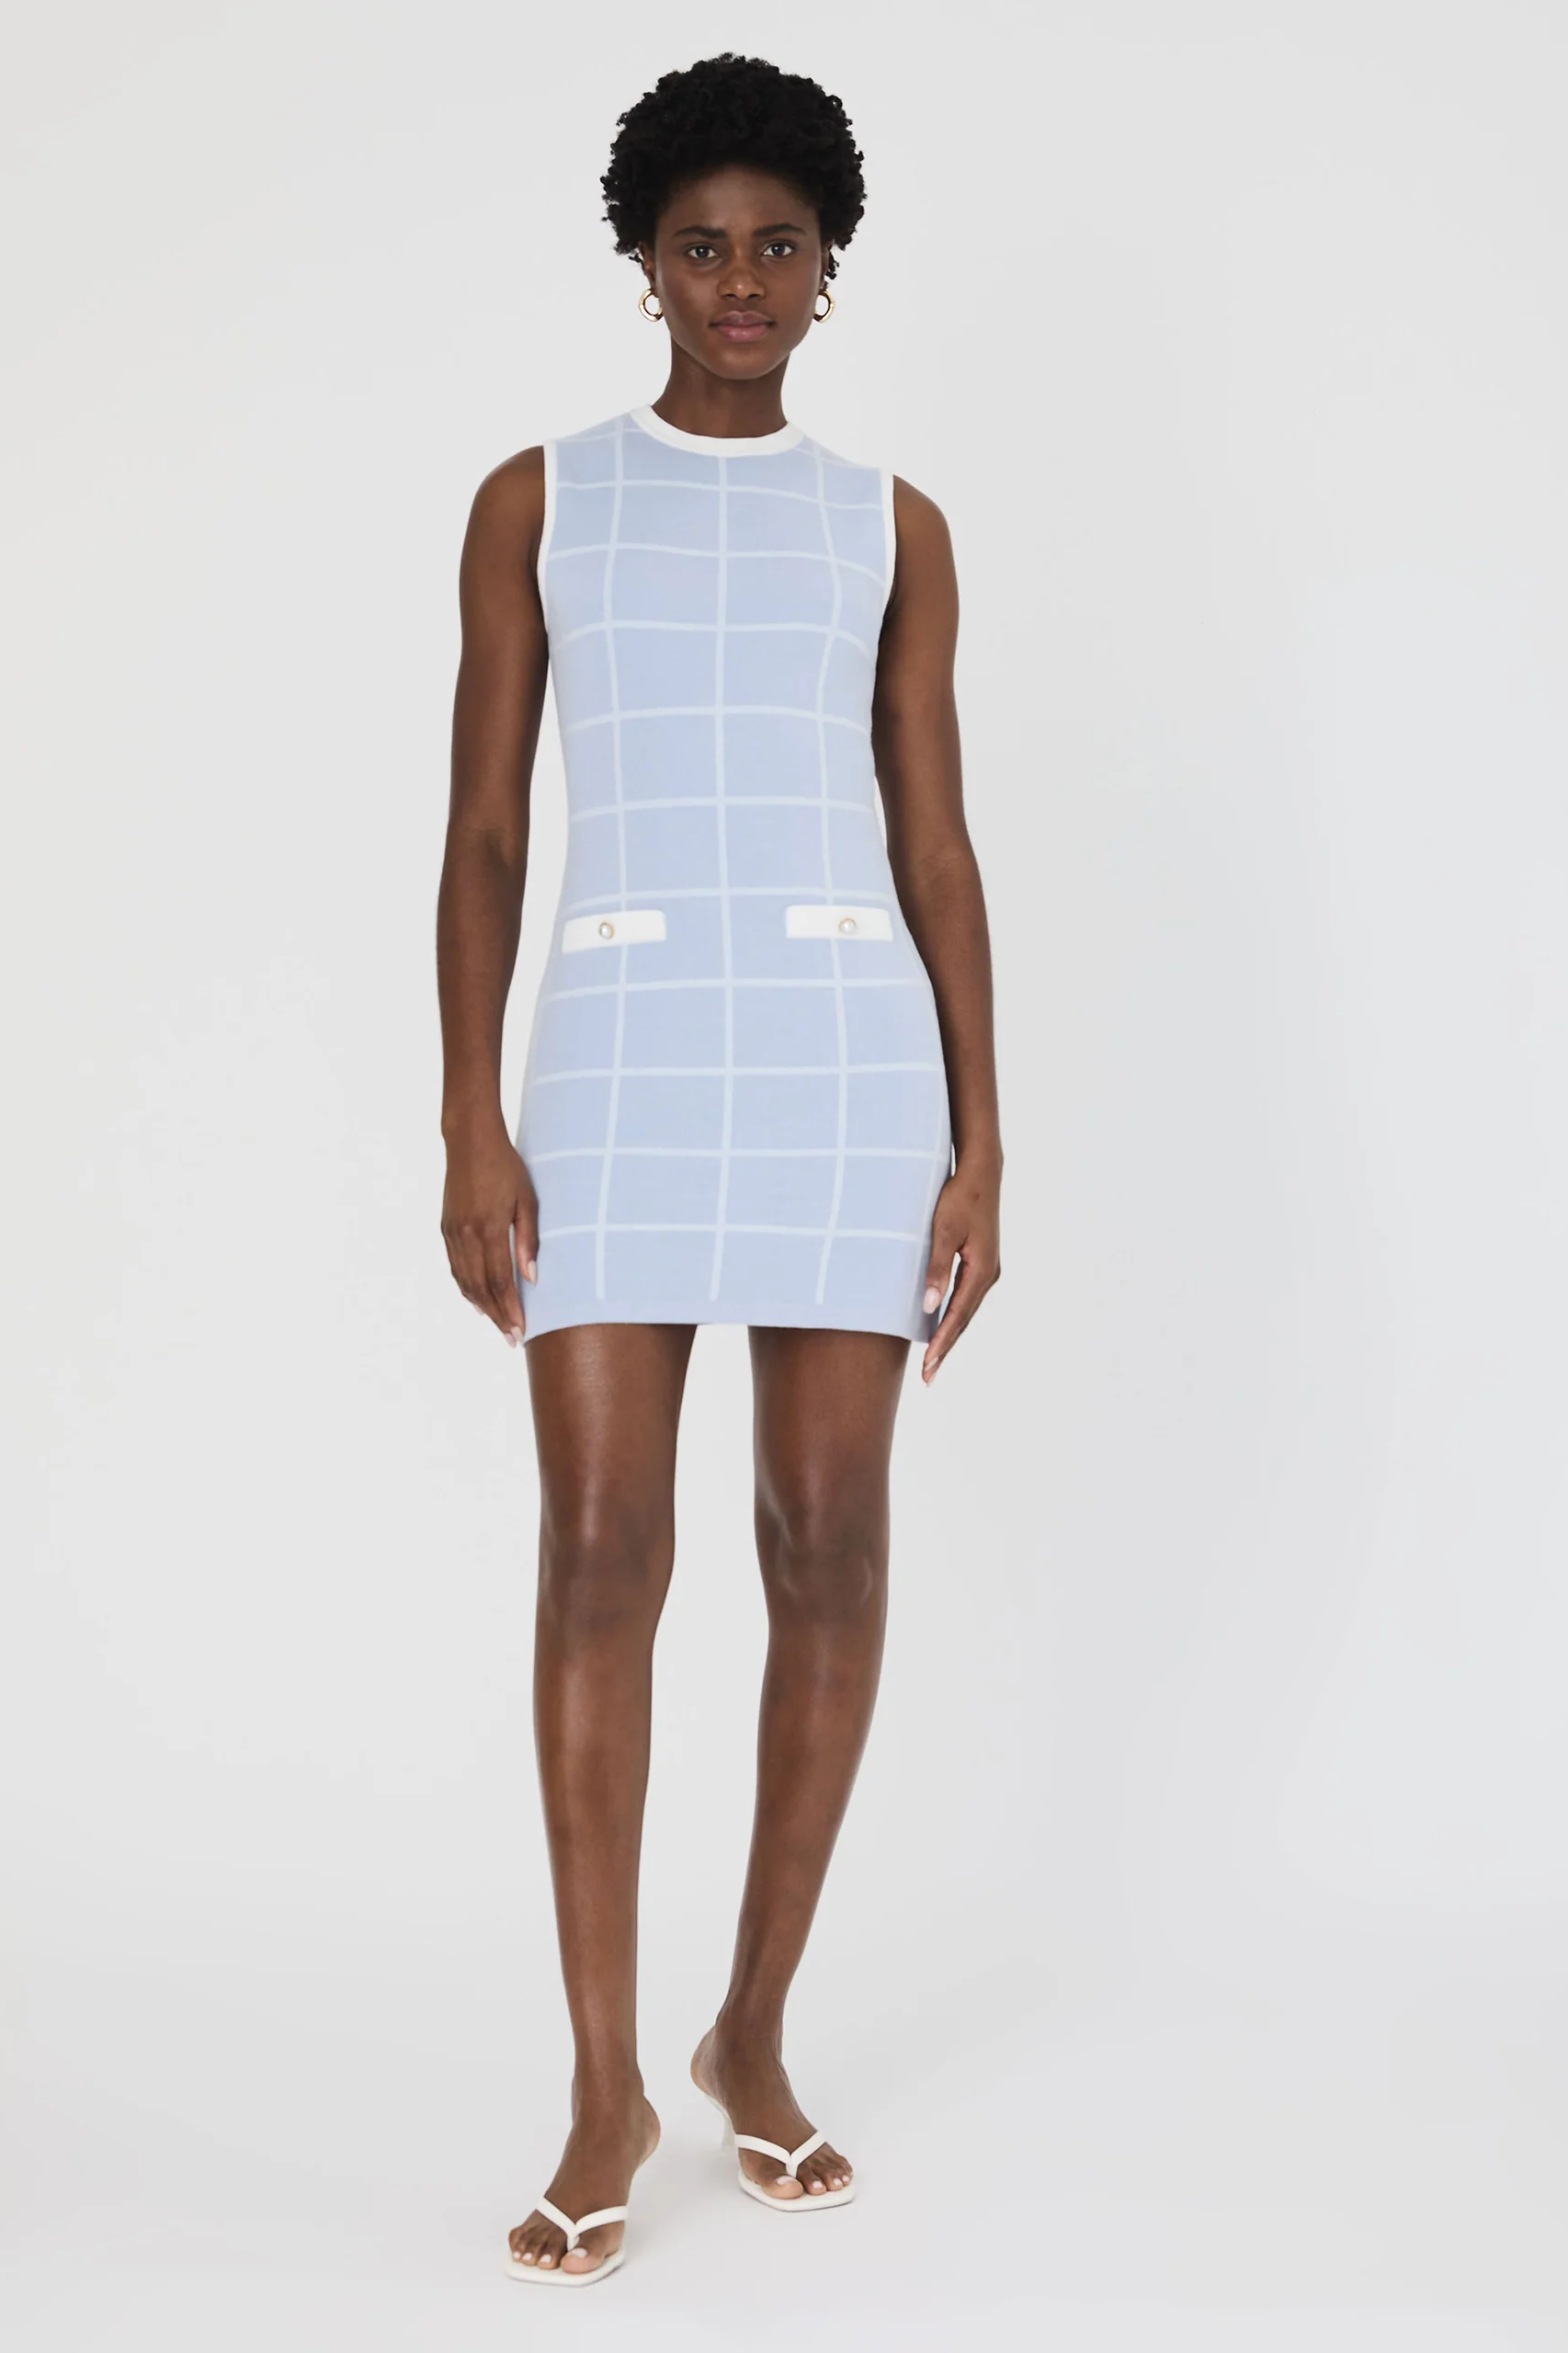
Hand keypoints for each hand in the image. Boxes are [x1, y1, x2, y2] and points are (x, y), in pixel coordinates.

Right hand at [441, 1122, 538, 1346]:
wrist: (469, 1141)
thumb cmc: (506, 1167)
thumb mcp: (527, 1200)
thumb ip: (529, 1241)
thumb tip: (532, 1278)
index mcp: (489, 1229)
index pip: (500, 1282)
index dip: (510, 1310)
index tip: (521, 1332)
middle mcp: (466, 1236)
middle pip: (481, 1289)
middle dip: (497, 1317)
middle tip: (511, 1339)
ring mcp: (452, 1233)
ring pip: (465, 1281)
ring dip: (481, 1307)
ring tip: (497, 1325)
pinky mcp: (445, 1229)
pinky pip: (455, 1267)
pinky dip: (466, 1288)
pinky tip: (477, 1300)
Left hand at [920, 1158, 1000, 1383]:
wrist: (981, 1172)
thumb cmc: (959, 1198)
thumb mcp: (943, 1231)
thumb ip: (936, 1268)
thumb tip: (929, 1306)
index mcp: (982, 1271)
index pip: (958, 1316)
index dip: (942, 1343)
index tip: (928, 1367)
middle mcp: (989, 1275)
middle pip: (963, 1319)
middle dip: (945, 1348)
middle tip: (928, 1377)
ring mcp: (987, 1270)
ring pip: (965, 1310)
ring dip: (949, 1335)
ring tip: (933, 1360)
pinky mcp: (981, 1262)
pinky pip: (966, 1298)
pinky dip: (953, 1316)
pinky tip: (941, 1325)